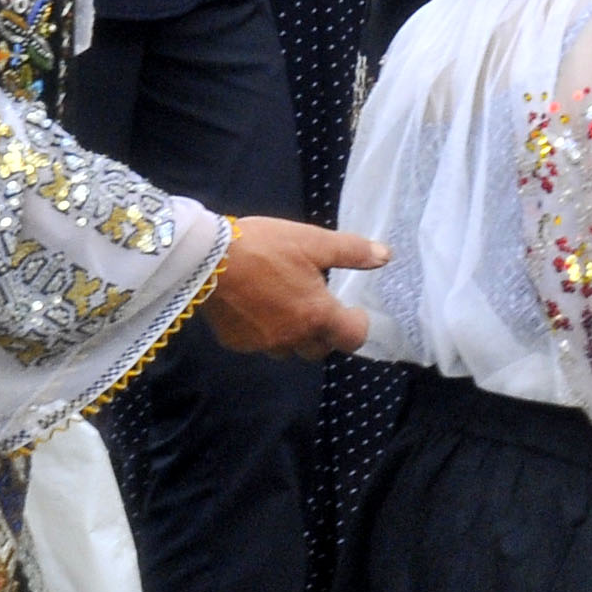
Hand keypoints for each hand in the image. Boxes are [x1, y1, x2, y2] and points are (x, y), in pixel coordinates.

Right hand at [200, 213, 384, 357]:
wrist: (205, 258)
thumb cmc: (264, 247)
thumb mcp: (313, 242)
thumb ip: (352, 252)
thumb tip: (386, 256)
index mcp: (316, 315)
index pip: (353, 338)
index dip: (358, 326)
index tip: (353, 311)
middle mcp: (292, 337)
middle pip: (320, 349)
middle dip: (324, 333)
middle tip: (318, 306)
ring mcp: (262, 344)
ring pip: (288, 349)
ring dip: (294, 334)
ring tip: (286, 306)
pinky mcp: (236, 342)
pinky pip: (259, 344)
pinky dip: (263, 331)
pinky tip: (256, 307)